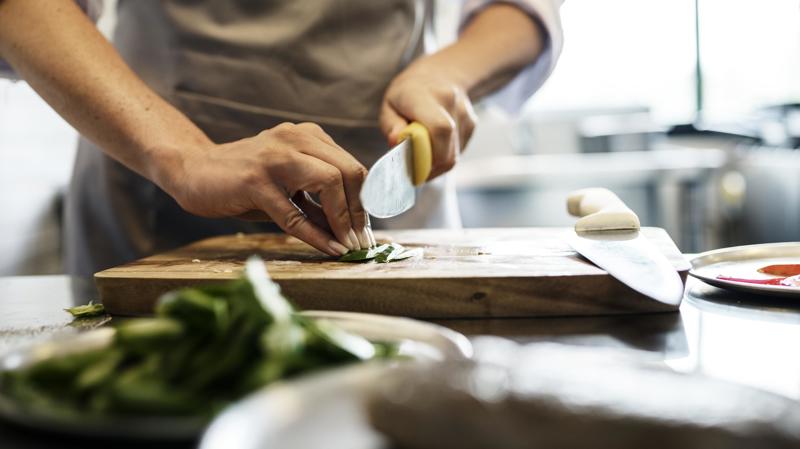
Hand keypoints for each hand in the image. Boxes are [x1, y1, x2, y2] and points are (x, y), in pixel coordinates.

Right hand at [162, 122, 372, 255]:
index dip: (364, 200)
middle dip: (359, 210)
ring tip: (347, 244)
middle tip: (359, 239)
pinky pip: (295, 213)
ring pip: (329, 183)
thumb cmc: (243, 181)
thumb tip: (348, 230)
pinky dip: (316, 235)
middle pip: (348, 171)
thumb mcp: (288, 187)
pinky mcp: (255, 181)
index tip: (364, 228)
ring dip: (343, 219)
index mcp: (307, 136)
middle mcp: (296, 139)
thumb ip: (317, 203)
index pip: (351, 165)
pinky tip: (328, 249)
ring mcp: (276, 158)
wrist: (193, 170)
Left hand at [380, 58, 476, 180]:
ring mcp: (464, 113)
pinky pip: (458, 151)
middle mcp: (449, 102)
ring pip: (454, 155)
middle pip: (448, 149)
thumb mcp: (390, 104)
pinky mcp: (472, 124)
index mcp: (424, 95)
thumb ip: (391, 124)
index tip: (413, 169)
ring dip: (436, 164)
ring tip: (421, 157)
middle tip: (415, 171)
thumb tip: (396, 141)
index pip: (439, 129)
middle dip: (430, 167)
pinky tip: (433, 147)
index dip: (428, 155)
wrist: (440, 73)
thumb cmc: (408, 92)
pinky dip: (444, 156)